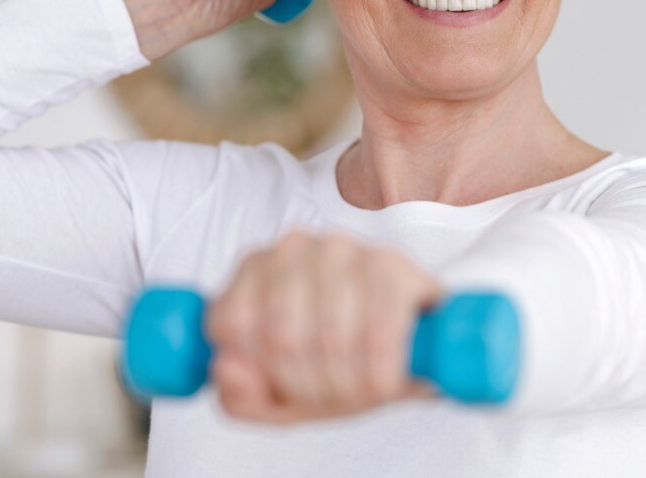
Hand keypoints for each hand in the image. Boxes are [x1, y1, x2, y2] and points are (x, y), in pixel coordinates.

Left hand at [205, 231, 442, 424]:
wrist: (421, 347)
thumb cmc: (342, 365)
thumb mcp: (281, 399)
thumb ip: (239, 398)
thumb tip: (225, 368)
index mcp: (255, 267)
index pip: (233, 326)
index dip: (261, 375)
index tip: (287, 388)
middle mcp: (296, 246)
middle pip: (280, 337)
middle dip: (309, 386)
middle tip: (334, 394)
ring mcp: (346, 249)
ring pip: (330, 339)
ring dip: (348, 385)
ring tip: (363, 388)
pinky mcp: (392, 264)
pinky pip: (377, 334)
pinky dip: (380, 374)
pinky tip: (387, 381)